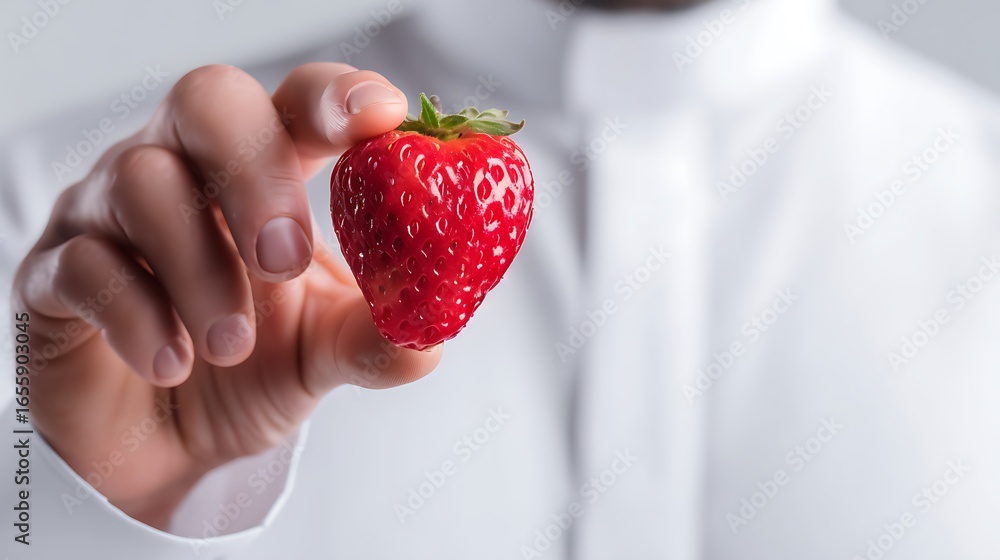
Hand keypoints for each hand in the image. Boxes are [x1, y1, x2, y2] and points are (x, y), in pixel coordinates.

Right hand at [12, 63, 441, 528]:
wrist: (169, 444)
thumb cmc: (252, 367)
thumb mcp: (325, 352)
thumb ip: (374, 337)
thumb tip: (427, 335)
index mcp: (263, 170)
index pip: (296, 101)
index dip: (335, 96)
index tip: (381, 118)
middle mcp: (184, 168)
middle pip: (208, 102)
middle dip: (254, 173)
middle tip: (284, 260)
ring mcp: (111, 210)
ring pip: (141, 183)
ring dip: (199, 270)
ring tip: (231, 345)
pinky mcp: (55, 271)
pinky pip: (82, 263)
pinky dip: (136, 315)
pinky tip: (170, 364)